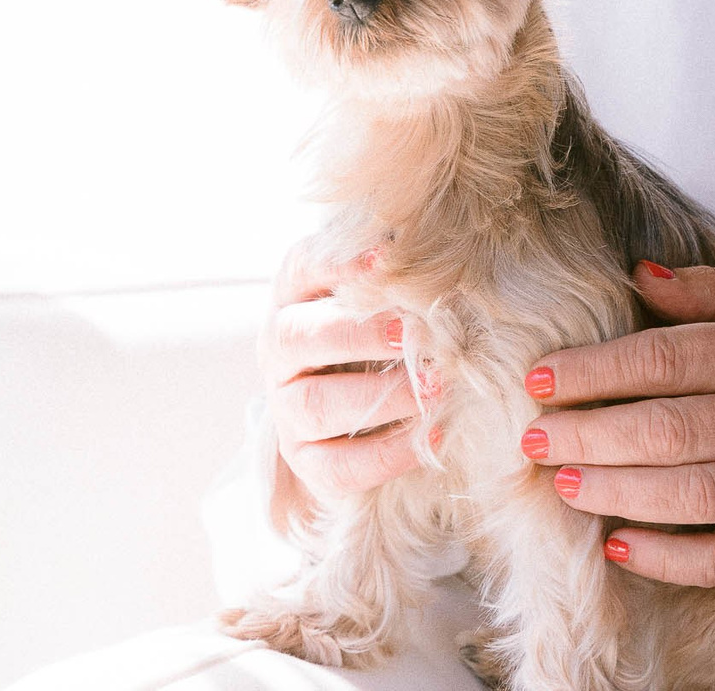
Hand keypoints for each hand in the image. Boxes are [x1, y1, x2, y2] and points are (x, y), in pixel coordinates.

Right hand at [260, 237, 428, 526]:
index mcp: (293, 297)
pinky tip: (434, 435)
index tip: (386, 258)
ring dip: (382, 395)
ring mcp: (287, 410)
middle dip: (360, 336)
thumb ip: (394, 272)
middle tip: (416, 335)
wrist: (356, 404)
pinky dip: (390, 453)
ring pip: (317, 405)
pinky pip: (339, 466)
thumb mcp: (378, 292)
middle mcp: (278, 351)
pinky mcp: (306, 462)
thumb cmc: (376, 330)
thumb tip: (429, 249)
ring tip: (436, 387)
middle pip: (299, 338)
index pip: (302, 268)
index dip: (340, 263)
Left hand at [520, 262, 714, 586]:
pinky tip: (619, 545)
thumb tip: (639, 276)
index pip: (668, 357)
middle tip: (533, 435)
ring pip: (686, 490)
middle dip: (589, 431)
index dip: (598, 368)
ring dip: (615, 489)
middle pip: (666, 426)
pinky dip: (668, 555)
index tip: (543, 377)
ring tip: (562, 482)